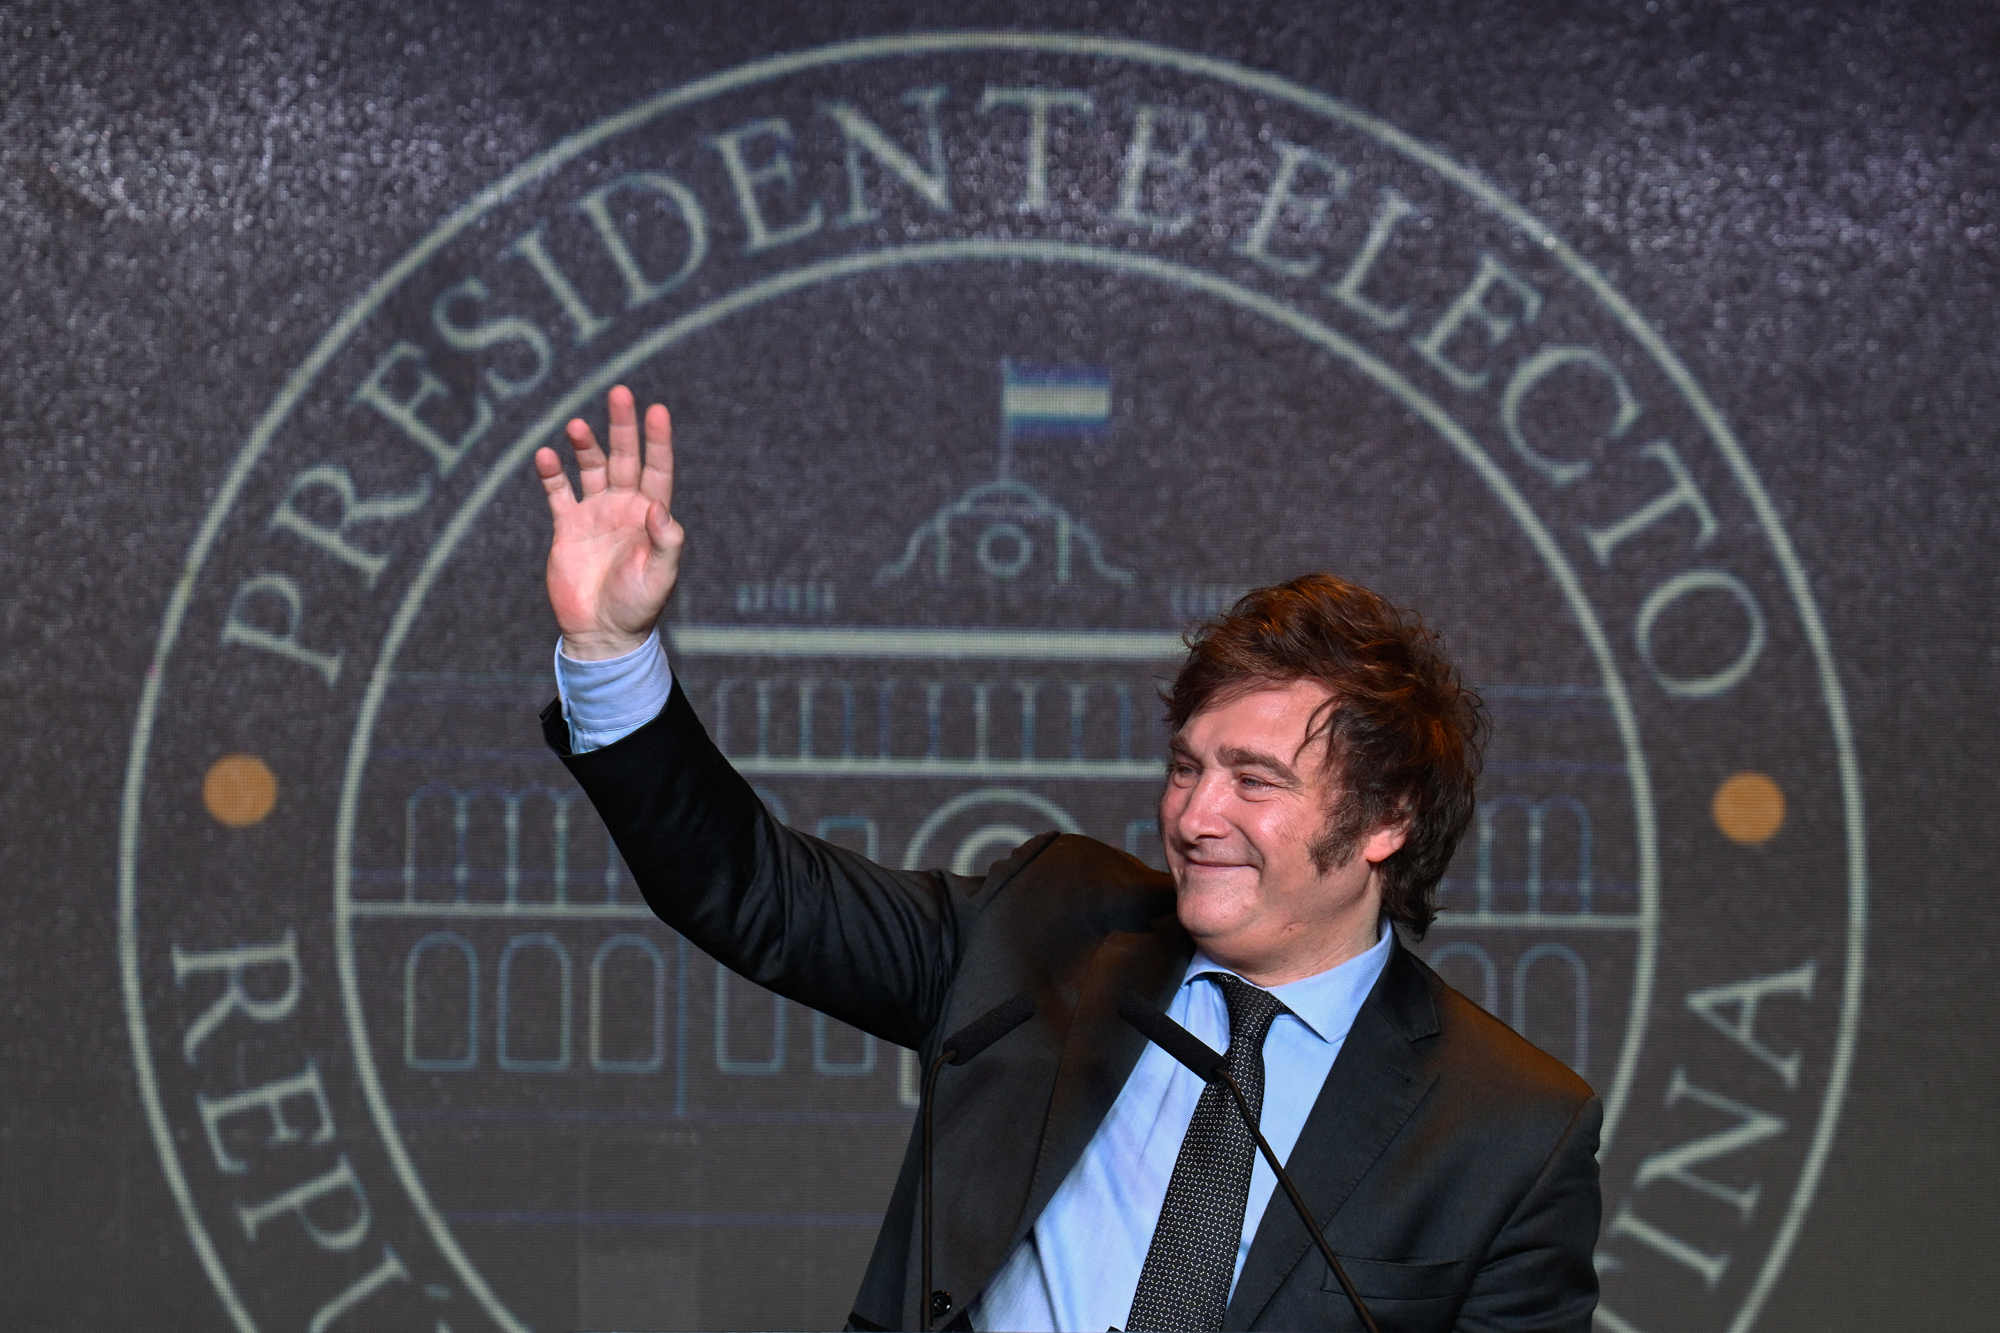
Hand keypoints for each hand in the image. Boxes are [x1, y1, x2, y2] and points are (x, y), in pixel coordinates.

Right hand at [535, 385, 683, 660]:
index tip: (656, 410)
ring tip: (576, 426)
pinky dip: (552, 474)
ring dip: (585, 446)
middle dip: (622, 427)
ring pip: (590, 468)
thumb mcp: (659, 577)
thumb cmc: (637, 607)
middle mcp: (624, 507)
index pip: (657, 468)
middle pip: (624, 458)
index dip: (657, 440)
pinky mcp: (567, 527)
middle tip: (619, 393)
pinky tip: (546, 456)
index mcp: (651, 515)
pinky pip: (558, 493)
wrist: (601, 633)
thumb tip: (661, 510)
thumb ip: (665, 543)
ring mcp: (595, 514)